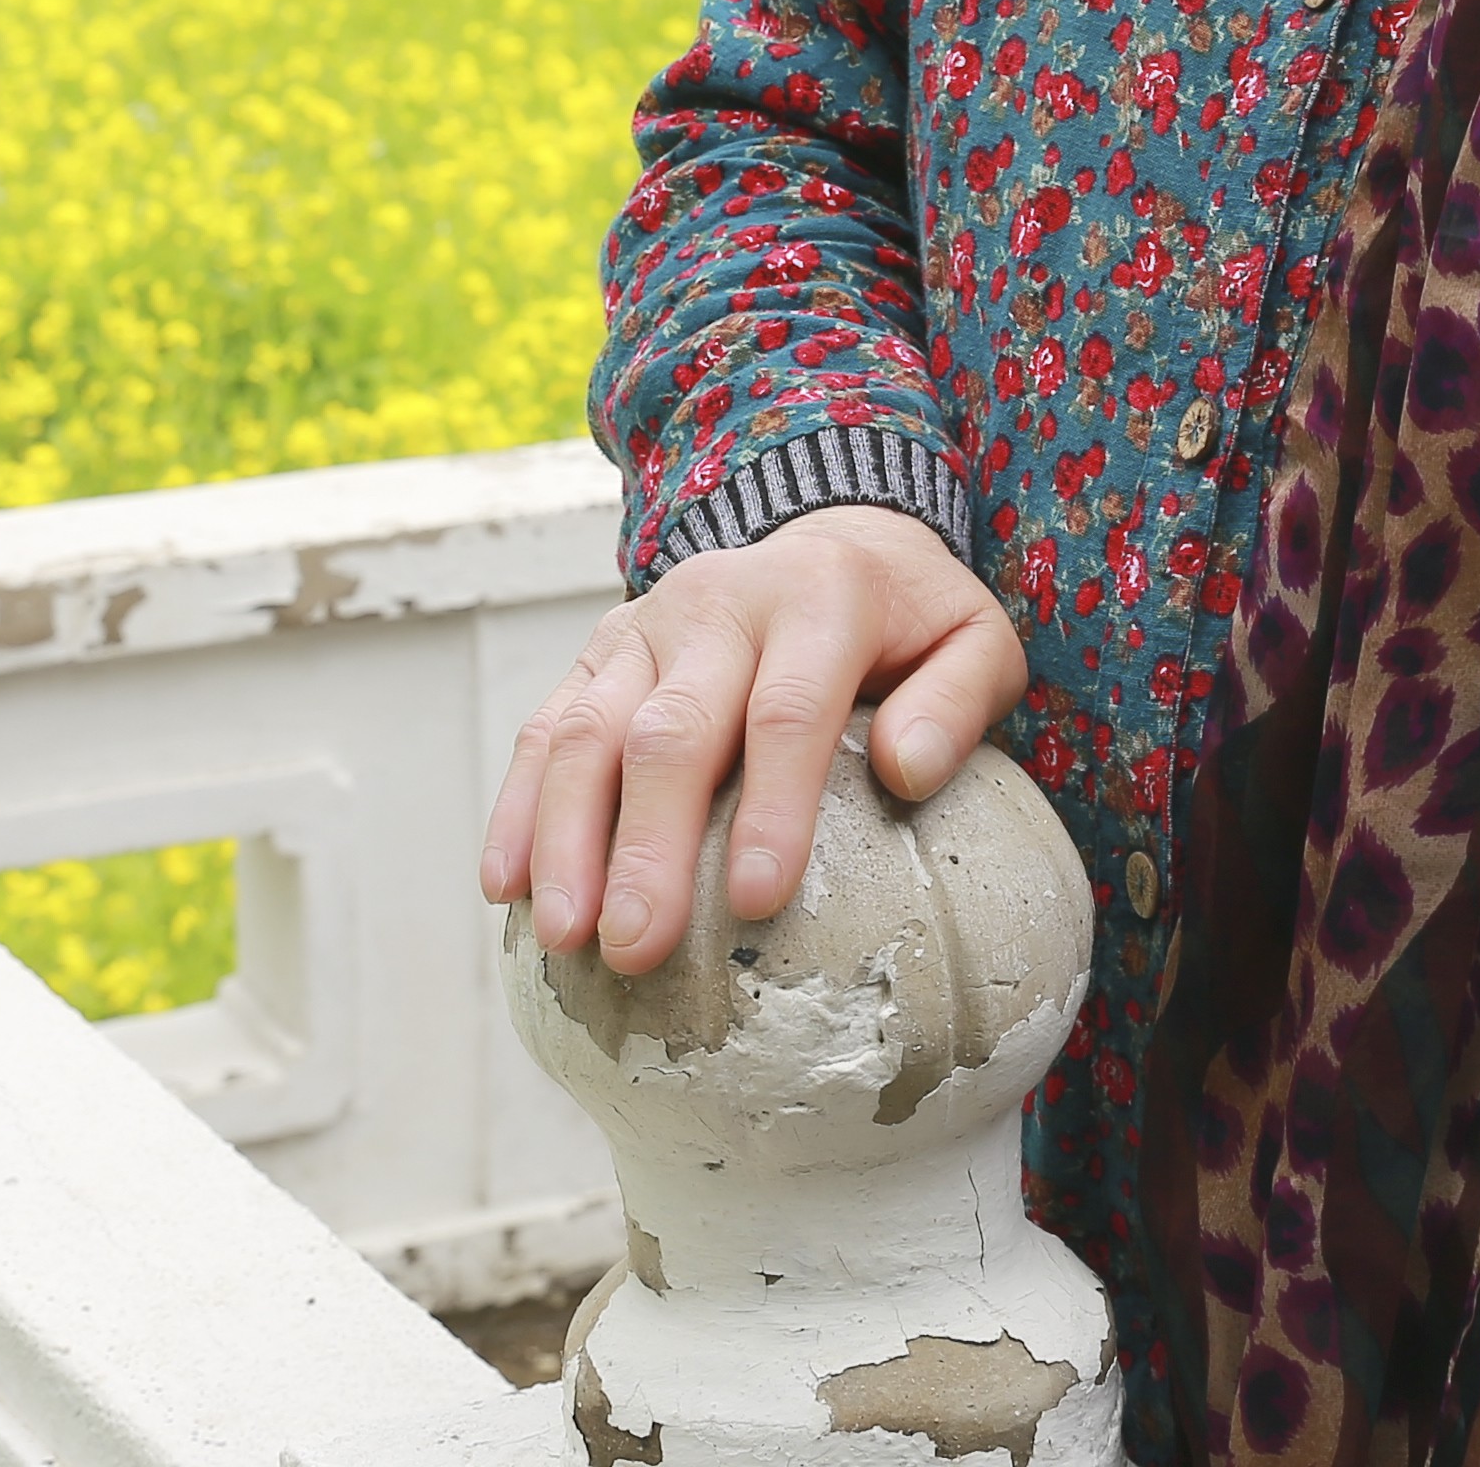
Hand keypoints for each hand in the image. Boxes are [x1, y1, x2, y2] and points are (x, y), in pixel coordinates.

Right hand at [478, 502, 1027, 973]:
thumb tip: (909, 768)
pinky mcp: (600, 650)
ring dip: (566, 836)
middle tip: (635, 948)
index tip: (759, 900)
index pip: (787, 711)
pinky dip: (520, 806)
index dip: (772, 806)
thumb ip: (958, 701)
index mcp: (818, 599)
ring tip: (560, 935)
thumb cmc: (911, 621)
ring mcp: (647, 625)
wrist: (830, 531)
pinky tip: (504, 884)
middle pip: (671, 732)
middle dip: (647, 845)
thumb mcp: (976, 641)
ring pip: (589, 730)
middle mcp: (719, 601)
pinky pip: (547, 726)